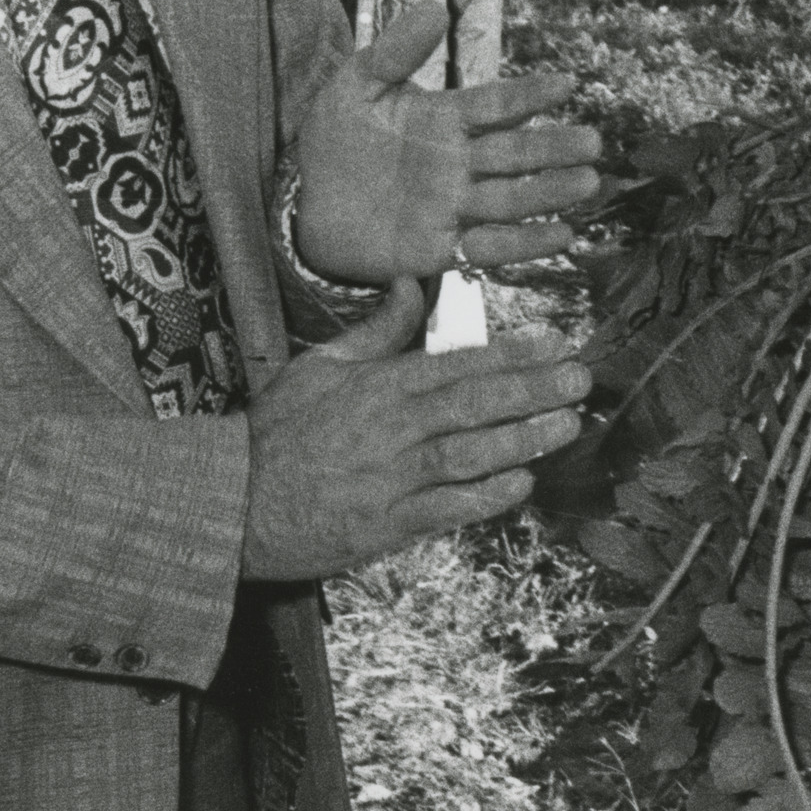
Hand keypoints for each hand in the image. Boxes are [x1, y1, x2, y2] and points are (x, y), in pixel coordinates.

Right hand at [240, 279, 589, 581]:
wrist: (230, 503)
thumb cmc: (276, 435)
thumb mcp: (318, 368)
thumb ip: (374, 330)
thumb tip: (411, 286)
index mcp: (376, 386)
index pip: (456, 363)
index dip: (512, 353)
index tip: (555, 341)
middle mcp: (388, 428)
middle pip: (472, 403)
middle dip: (533, 389)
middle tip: (580, 379)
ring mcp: (388, 478)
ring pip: (467, 452)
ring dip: (522, 439)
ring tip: (567, 424)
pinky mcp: (384, 524)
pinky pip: (445, 508)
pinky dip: (485, 496)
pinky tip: (522, 483)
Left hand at [293, 9, 604, 285]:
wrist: (302, 201)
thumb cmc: (334, 138)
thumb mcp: (356, 86)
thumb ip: (394, 51)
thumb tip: (434, 7)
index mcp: (444, 119)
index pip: (495, 104)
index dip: (529, 96)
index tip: (567, 84)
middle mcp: (458, 163)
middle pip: (514, 153)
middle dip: (553, 149)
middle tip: (593, 143)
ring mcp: (452, 207)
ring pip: (510, 199)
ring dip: (549, 193)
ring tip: (587, 184)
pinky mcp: (439, 249)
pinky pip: (488, 248)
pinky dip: (523, 244)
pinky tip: (560, 237)